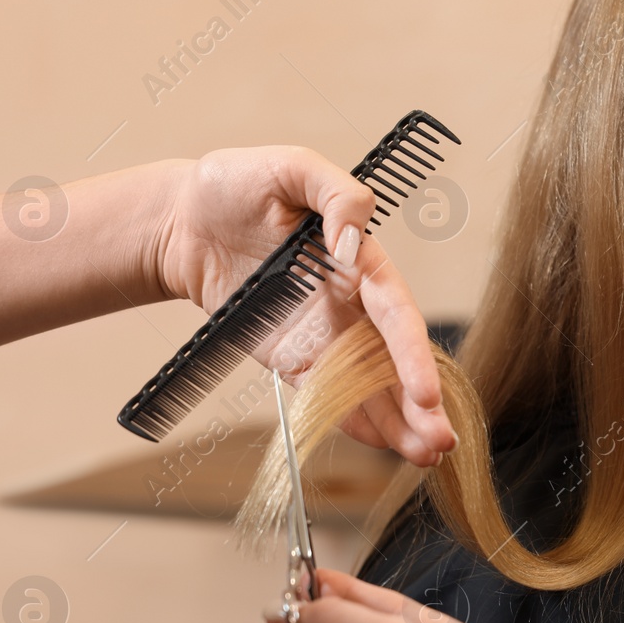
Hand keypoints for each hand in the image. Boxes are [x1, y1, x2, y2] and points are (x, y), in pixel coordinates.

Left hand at [151, 146, 455, 465]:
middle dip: (421, 402)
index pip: (395, 312)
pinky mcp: (294, 358)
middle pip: (394, 359)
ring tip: (425, 456)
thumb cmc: (234, 185)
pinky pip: (330, 396)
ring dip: (399, 421)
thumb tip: (353, 239)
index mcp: (358, 260)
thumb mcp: (288, 167)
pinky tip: (385, 445)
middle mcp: (350, 303)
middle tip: (442, 440)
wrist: (181, 222)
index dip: (412, 354)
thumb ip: (335, 193)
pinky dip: (357, 422)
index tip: (425, 392)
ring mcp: (324, 335)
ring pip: (370, 385)